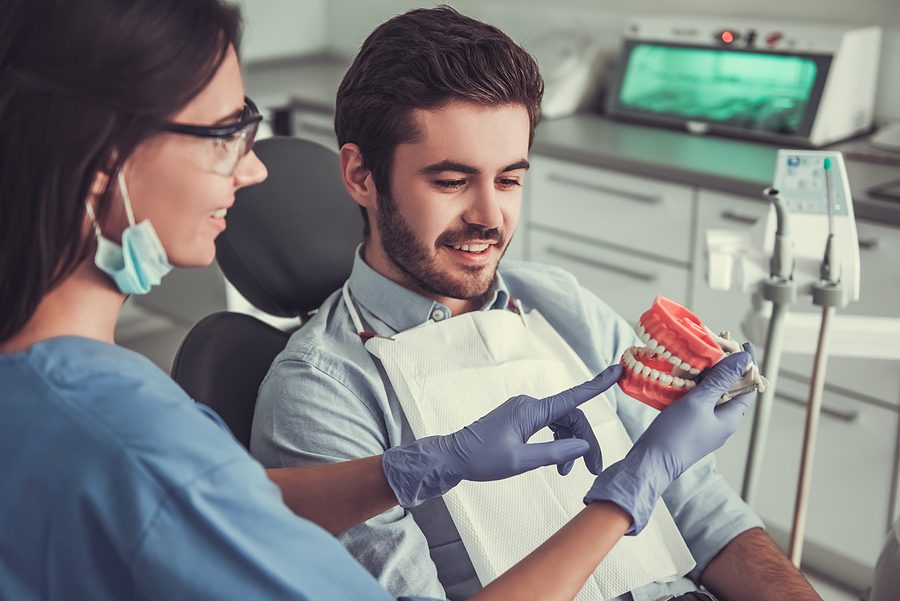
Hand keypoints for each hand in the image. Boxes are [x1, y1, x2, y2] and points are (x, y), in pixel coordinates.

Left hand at [383, 364, 622, 507]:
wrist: (453, 457)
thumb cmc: (482, 459)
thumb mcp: (520, 461)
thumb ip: (554, 453)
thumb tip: (583, 445)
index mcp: (530, 411)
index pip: (571, 397)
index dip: (596, 385)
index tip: (616, 370)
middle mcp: (529, 405)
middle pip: (570, 416)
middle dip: (585, 441)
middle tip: (592, 469)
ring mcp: (523, 411)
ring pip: (560, 423)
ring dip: (570, 445)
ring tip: (567, 473)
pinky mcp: (519, 419)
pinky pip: (548, 426)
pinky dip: (557, 443)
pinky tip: (557, 463)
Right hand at [585, 345, 755, 533]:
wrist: (651, 461)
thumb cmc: (677, 434)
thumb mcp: (699, 402)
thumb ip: (720, 379)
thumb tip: (743, 359)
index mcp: (730, 418)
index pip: (748, 386)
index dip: (747, 365)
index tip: (743, 344)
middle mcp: (721, 422)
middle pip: (730, 388)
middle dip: (725, 367)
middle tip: (715, 345)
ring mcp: (705, 424)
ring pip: (712, 394)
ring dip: (707, 375)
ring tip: (698, 356)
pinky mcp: (690, 425)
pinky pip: (697, 401)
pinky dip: (693, 386)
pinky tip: (682, 376)